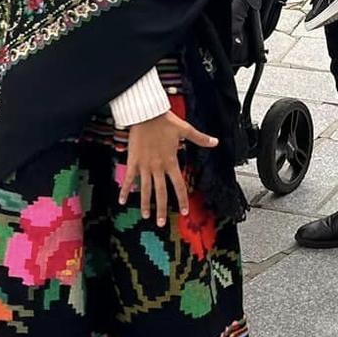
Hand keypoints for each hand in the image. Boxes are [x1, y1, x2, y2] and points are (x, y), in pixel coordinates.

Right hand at [120, 110, 219, 225]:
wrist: (146, 113)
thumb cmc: (165, 120)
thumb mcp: (185, 129)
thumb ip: (200, 138)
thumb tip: (216, 142)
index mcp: (171, 161)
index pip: (179, 185)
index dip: (182, 199)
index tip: (184, 212)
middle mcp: (158, 167)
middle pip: (161, 192)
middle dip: (161, 209)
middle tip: (162, 223)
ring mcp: (144, 165)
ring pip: (145, 189)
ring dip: (145, 203)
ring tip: (146, 216)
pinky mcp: (133, 160)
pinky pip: (129, 178)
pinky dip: (124, 190)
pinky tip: (121, 201)